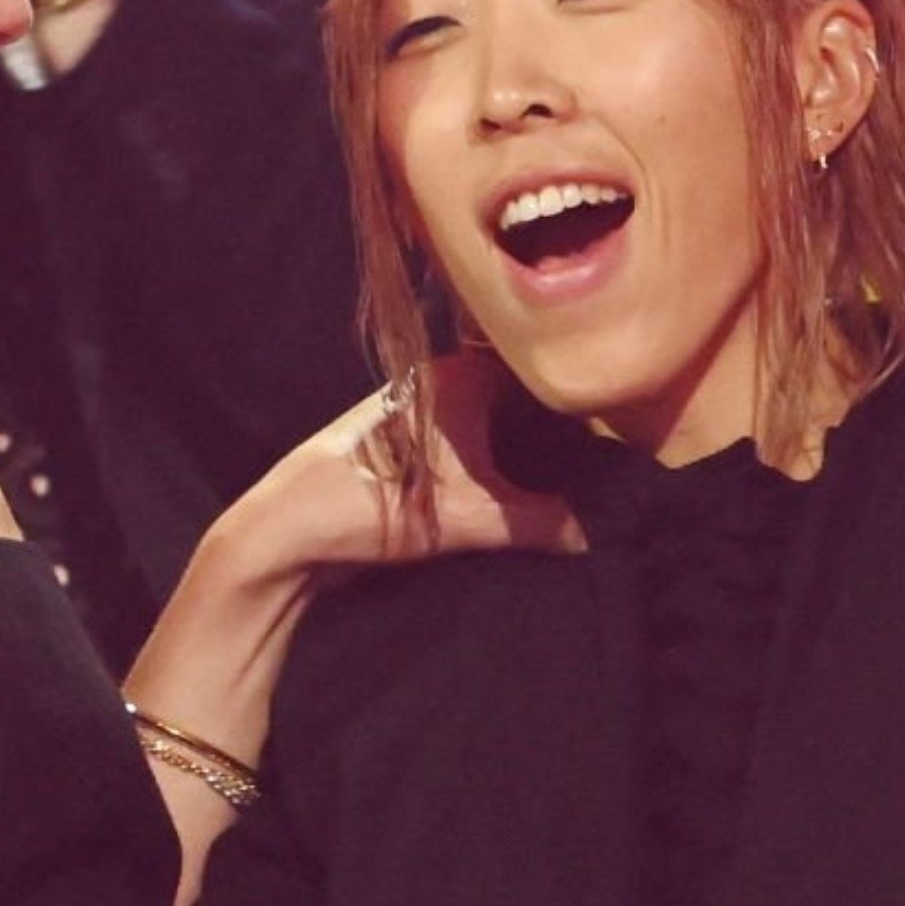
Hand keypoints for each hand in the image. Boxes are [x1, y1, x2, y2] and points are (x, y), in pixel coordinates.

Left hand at [226, 354, 582, 583]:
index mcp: (460, 376)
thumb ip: (541, 524)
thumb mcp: (472, 520)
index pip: (540, 371)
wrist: (288, 533)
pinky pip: (465, 445)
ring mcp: (419, 413)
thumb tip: (595, 534)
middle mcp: (439, 382)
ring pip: (490, 421)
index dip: (576, 401)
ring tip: (563, 483)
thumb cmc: (372, 506)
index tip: (616, 428)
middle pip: (518, 396)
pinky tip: (513, 495)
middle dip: (552, 429)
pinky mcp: (403, 446)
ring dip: (520, 450)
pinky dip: (491, 465)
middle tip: (599, 463)